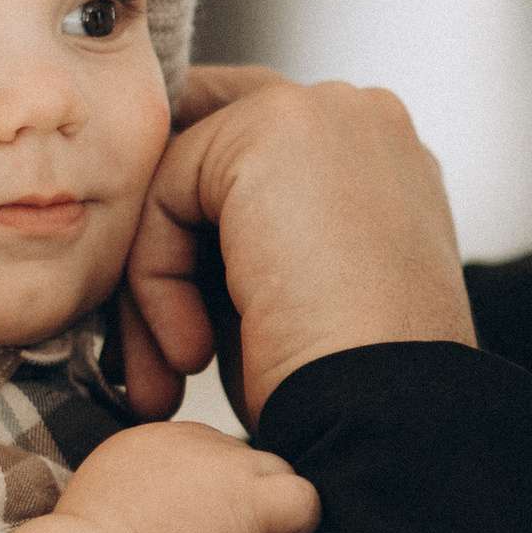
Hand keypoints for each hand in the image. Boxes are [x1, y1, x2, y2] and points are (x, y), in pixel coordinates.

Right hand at [14, 421, 319, 532]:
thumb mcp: (106, 513)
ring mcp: (224, 466)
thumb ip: (142, 499)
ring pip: (276, 474)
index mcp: (150, 443)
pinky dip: (298, 528)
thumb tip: (170, 521)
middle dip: (238, 504)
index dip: (207, 501)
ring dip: (266, 513)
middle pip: (242, 462)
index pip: (206, 457)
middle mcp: (189, 440)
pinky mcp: (249, 500)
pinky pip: (303, 501)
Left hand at [118, 70, 475, 427]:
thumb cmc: (342, 391)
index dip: (188, 223)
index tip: (156, 315)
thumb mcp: (285, 300)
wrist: (386, 419)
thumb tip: (145, 233)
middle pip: (205, 149)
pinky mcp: (275, 128)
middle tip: (147, 356)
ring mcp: (322, 112)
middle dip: (159, 250)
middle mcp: (358, 119)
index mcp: (380, 164)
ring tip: (173, 371)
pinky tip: (194, 351)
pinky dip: (157, 279)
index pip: (248, 152)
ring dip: (155, 286)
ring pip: (178, 180)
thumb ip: (233, 243)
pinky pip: (166, 193)